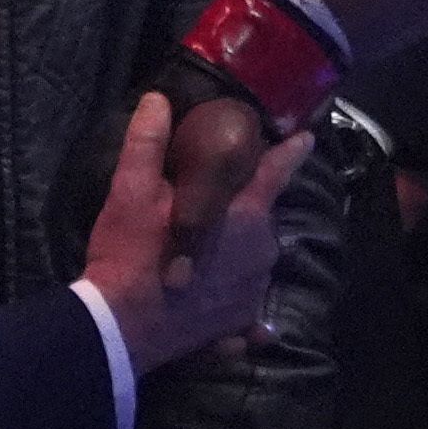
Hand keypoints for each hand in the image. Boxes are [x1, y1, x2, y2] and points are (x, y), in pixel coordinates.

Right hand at [83, 94, 314, 372]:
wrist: (120, 328)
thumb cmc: (132, 253)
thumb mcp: (131, 190)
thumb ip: (148, 142)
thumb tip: (158, 100)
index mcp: (244, 213)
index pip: (276, 170)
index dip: (292, 151)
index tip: (307, 138)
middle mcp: (261, 249)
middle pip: (261, 216)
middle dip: (244, 207)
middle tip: (213, 206)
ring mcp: (255, 289)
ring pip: (255, 257)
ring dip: (239, 250)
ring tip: (206, 252)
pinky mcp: (241, 323)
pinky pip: (249, 305)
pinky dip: (241, 303)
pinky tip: (224, 303)